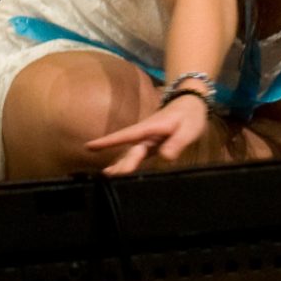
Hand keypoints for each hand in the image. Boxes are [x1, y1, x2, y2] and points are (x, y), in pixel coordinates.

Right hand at [86, 93, 215, 175]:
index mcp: (150, 129)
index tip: (89, 146)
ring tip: (106, 176)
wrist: (191, 103)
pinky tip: (119, 172)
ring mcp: (147, 140)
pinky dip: (127, 163)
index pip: (127, 136)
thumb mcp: (187, 129)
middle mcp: (145, 135)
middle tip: (106, 176)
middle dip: (119, 163)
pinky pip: (137, 156)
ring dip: (119, 164)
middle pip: (130, 150)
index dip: (109, 142)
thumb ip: (177, 142)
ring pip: (131, 154)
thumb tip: (165, 157)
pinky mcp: (151, 145)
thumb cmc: (189, 115)